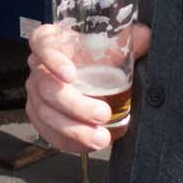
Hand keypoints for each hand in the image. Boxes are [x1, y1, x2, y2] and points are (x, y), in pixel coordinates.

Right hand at [25, 22, 150, 152]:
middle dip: (75, 105)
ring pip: (46, 113)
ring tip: (100, 137)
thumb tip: (147, 37)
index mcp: (50, 41)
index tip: (71, 74)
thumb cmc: (94, 52)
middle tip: (103, 113)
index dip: (52, 60)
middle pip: (47, 87)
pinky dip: (67, 141)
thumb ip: (129, 38)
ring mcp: (36, 92)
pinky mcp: (39, 114)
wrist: (87, 70)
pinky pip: (47, 131)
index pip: (42, 45)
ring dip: (74, 129)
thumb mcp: (111, 42)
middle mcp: (38, 66)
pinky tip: (87, 145)